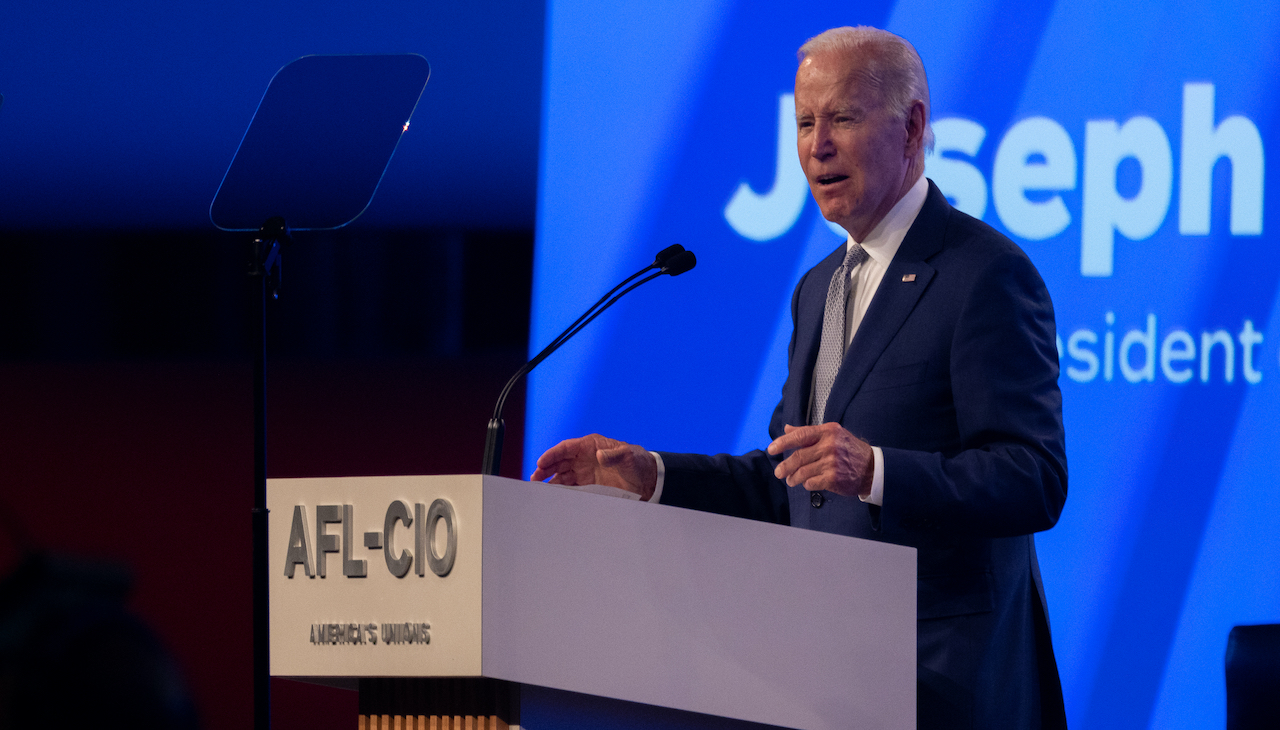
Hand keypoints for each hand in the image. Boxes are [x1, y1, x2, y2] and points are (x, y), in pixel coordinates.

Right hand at [531, 434, 657, 500]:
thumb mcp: (628, 457)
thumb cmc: (638, 463)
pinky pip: (571, 488)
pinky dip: (561, 492)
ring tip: (539, 489)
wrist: (647, 480)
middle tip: (535, 478)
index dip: (552, 455)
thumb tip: (599, 455)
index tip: (541, 462)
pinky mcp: (588, 486)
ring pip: (562, 475)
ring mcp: (585, 472)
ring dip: (550, 481)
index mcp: (591, 445)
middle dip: (546, 469)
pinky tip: (553, 498)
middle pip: (560, 462)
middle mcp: (584, 458)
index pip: (566, 448)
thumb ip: (614, 455)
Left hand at [767, 423, 873, 497]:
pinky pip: (811, 483)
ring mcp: (831, 463)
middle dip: (785, 466)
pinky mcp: (833, 479)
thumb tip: (787, 429)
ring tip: (790, 480)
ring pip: (802, 472)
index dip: (783, 442)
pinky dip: (806, 484)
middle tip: (778, 472)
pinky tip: (807, 483)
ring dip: (793, 478)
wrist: (872, 468)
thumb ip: (808, 432)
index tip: (771, 449)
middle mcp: (829, 446)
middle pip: (799, 457)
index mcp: (827, 432)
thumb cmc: (848, 449)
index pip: (800, 435)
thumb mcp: (831, 434)